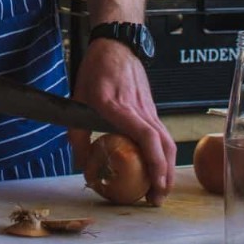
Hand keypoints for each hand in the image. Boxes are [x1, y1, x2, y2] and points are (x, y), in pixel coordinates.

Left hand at [69, 39, 175, 205]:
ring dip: (167, 168)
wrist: (115, 45)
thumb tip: (82, 166)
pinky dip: (163, 154)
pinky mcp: (152, 108)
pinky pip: (162, 134)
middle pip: (163, 145)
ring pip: (167, 141)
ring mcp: (149, 108)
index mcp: (119, 106)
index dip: (154, 161)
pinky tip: (157, 167)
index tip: (156, 182)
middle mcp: (139, 108)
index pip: (146, 136)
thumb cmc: (95, 71)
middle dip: (165, 174)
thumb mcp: (77, 100)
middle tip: (156, 199)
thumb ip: (77, 135)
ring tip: (159, 189)